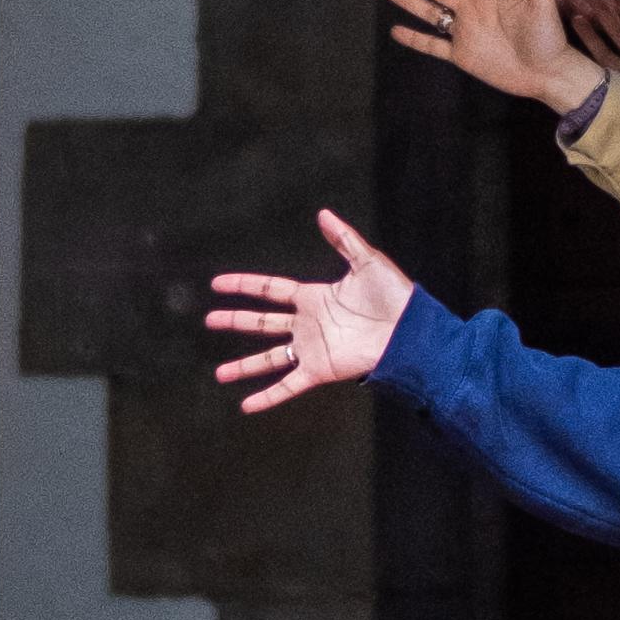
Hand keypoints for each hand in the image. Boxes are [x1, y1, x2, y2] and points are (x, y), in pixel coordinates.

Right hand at [207, 212, 415, 413]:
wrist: (409, 330)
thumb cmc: (393, 296)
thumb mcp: (367, 261)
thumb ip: (343, 239)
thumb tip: (323, 213)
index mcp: (314, 297)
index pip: (270, 290)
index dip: (244, 285)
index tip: (218, 284)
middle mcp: (307, 324)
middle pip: (262, 323)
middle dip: (235, 321)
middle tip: (209, 320)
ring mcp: (311, 349)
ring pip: (268, 358)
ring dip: (243, 366)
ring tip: (219, 375)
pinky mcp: (319, 370)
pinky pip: (287, 385)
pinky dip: (267, 397)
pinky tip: (247, 406)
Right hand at [383, 0, 580, 108]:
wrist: (547, 74)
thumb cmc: (549, 38)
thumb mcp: (541, 3)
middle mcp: (471, 10)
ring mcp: (464, 33)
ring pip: (429, 13)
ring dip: (408, 0)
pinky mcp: (461, 56)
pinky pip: (432, 46)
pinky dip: (415, 39)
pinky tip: (396, 30)